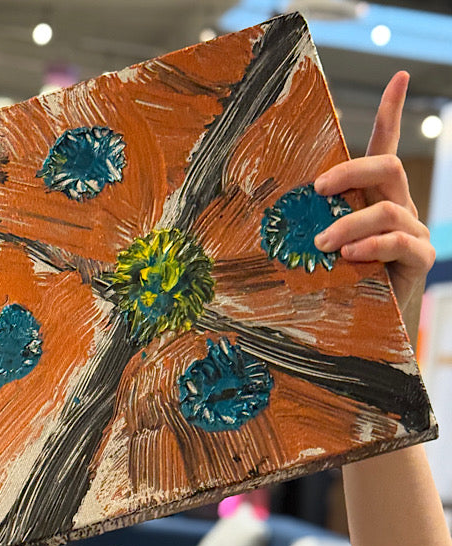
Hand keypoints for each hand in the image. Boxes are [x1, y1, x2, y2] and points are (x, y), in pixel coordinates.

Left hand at [312, 72, 434, 335]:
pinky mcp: (419, 257)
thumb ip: (312, 225)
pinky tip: (350, 256)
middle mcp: (397, 205)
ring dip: (350, 223)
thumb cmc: (339, 281)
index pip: (385, 148)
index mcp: (373, 197)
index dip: (392, 113)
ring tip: (323, 243)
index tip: (398, 77)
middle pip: (387, 166)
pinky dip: (373, 244)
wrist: (368, 324)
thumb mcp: (321, 248)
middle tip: (319, 189)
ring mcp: (412, 230)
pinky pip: (400, 241)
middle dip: (352, 171)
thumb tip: (271, 214)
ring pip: (389, 207)